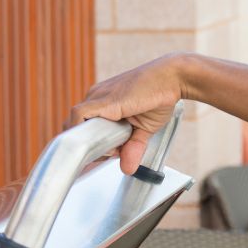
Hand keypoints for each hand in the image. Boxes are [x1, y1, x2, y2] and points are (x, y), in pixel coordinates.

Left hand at [65, 54, 185, 173]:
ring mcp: (97, 97)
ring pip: (74, 122)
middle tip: (108, 155)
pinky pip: (78, 116)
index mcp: (103, 102)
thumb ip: (132, 148)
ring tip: (110, 150)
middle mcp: (96, 97)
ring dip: (88, 142)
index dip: (91, 143)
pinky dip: (83, 132)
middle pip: (76, 126)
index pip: (83, 125)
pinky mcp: (103, 100)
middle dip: (89, 145)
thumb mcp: (143, 130)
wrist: (172, 78)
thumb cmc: (159, 97)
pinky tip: (101, 144)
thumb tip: (127, 169)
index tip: (106, 154)